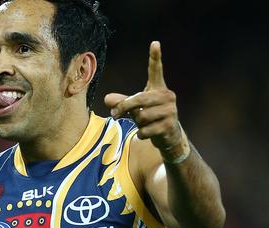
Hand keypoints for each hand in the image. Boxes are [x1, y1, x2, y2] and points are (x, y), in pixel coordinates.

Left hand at [104, 41, 187, 157]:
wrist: (169, 135)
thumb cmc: (150, 117)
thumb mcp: (135, 108)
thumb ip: (121, 102)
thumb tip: (107, 99)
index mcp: (158, 88)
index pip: (156, 71)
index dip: (155, 57)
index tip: (154, 43)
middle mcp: (167, 96)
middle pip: (139, 99)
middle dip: (124, 108)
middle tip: (113, 114)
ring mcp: (171, 110)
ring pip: (142, 116)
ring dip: (136, 123)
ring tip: (143, 124)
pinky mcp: (170, 125)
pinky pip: (146, 129)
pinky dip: (141, 133)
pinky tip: (146, 133)